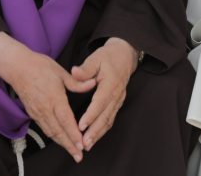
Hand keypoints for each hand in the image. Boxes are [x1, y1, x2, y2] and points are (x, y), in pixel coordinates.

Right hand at [0, 33, 95, 162]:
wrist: (17, 67)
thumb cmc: (40, 67)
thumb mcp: (61, 72)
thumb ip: (77, 82)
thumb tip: (93, 84)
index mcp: (54, 98)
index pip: (66, 120)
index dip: (74, 134)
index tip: (82, 144)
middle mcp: (45, 108)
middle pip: (58, 131)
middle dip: (69, 145)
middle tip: (79, 156)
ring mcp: (37, 112)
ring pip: (51, 132)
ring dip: (62, 143)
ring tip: (71, 151)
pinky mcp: (32, 113)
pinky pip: (44, 128)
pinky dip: (53, 136)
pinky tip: (59, 140)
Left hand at [71, 37, 136, 151]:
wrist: (124, 56)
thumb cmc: (108, 57)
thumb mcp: (96, 58)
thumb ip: (86, 67)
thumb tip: (75, 73)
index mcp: (111, 83)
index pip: (100, 102)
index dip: (91, 115)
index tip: (81, 126)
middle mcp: (117, 94)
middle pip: (106, 116)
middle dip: (95, 131)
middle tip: (84, 143)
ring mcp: (118, 100)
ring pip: (109, 120)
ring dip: (99, 133)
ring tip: (88, 145)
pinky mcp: (117, 103)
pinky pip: (110, 118)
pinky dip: (102, 129)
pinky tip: (94, 137)